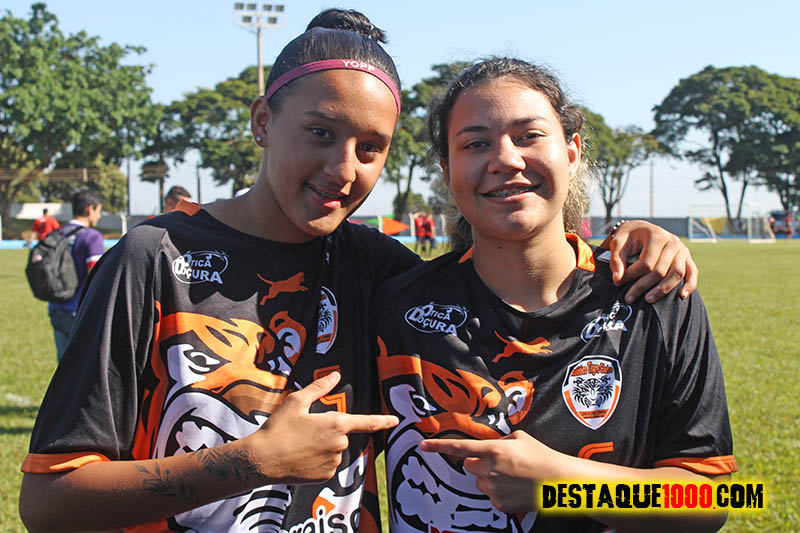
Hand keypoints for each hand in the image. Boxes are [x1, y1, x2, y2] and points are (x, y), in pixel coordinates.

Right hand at [248, 372, 397, 483]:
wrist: (262, 460)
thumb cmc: (278, 428)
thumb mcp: (296, 401)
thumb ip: (319, 387)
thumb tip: (335, 376)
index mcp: (336, 424)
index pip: (367, 422)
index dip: (383, 420)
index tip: (395, 420)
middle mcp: (339, 444)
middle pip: (343, 435)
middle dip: (329, 432)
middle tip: (305, 432)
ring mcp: (333, 462)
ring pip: (335, 450)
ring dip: (324, 446)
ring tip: (300, 445)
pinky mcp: (325, 476)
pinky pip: (328, 465)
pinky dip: (318, 460)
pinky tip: (301, 457)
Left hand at [420, 431, 561, 512]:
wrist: (558, 481)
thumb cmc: (541, 456)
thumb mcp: (519, 438)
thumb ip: (499, 441)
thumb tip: (489, 446)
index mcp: (494, 450)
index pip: (459, 448)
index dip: (439, 446)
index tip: (423, 445)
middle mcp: (490, 470)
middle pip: (470, 466)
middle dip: (479, 464)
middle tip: (500, 462)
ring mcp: (493, 489)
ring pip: (480, 482)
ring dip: (490, 478)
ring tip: (513, 476)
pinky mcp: (499, 504)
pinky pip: (491, 496)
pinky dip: (500, 492)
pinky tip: (516, 487)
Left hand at [604, 220, 697, 303]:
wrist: (640, 229)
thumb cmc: (628, 237)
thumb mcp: (617, 243)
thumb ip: (616, 260)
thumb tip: (618, 279)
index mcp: (656, 235)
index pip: (646, 262)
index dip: (631, 275)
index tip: (618, 283)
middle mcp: (672, 241)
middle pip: (660, 270)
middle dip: (643, 286)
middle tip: (629, 298)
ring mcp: (682, 250)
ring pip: (677, 274)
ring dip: (663, 289)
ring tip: (648, 300)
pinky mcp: (687, 258)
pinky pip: (692, 272)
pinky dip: (689, 285)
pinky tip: (681, 296)